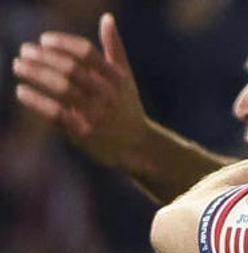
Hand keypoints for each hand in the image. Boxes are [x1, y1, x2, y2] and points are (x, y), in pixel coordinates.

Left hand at [13, 13, 149, 169]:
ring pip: (61, 88)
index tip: (43, 40)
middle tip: (24, 51)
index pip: (86, 53)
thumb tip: (107, 18)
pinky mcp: (84, 132)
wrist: (137, 147)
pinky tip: (21, 92)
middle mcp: (107, 94)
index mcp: (116, 78)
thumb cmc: (127, 108)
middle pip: (71, 68)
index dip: (63, 43)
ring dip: (35, 74)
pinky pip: (56, 113)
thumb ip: (115, 48)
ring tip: (18, 66)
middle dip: (43, 57)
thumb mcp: (125, 78)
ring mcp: (96, 114)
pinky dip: (36, 101)